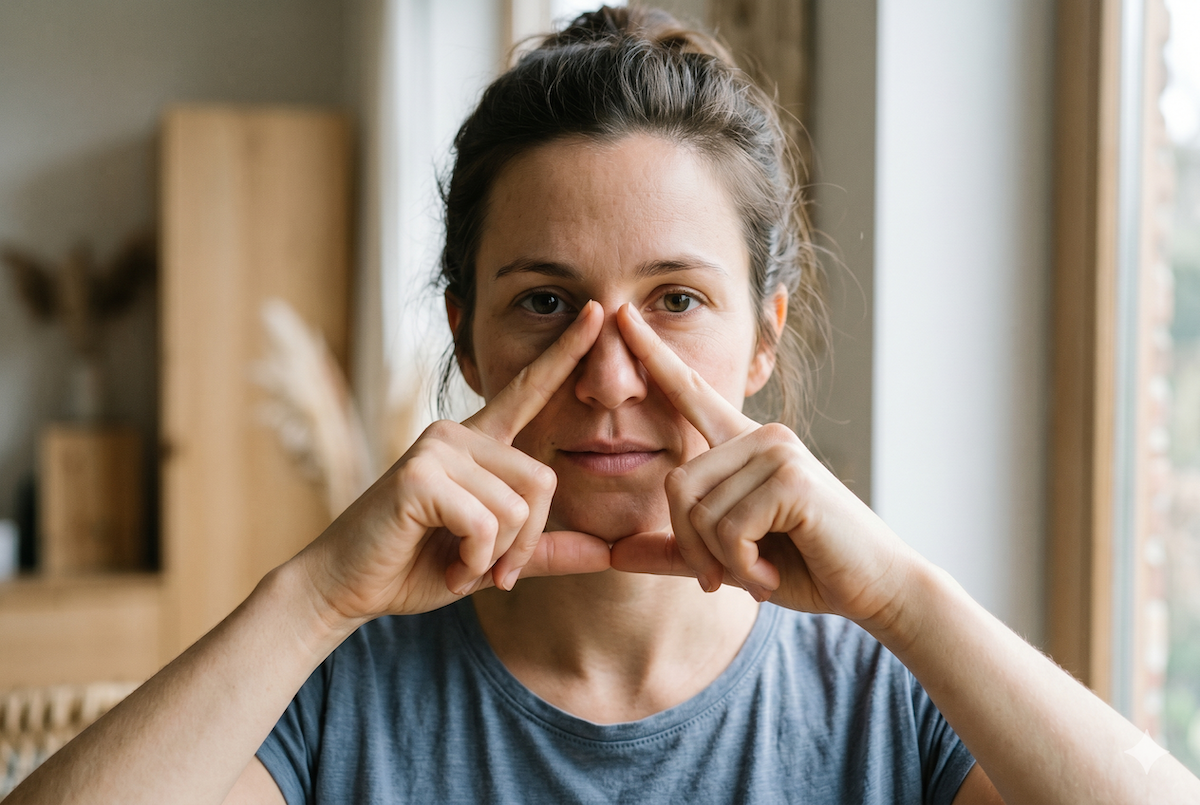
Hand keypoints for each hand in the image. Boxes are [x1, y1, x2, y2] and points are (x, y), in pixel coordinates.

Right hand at [297, 301, 611, 626]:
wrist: (346, 586)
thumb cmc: (415, 566)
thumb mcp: (492, 560)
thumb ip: (545, 550)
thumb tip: (609, 553)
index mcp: (478, 443)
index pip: (529, 391)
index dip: (565, 353)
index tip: (597, 311)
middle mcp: (458, 433)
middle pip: (542, 480)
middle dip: (526, 540)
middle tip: (493, 572)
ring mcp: (437, 448)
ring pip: (516, 506)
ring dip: (497, 556)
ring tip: (459, 565)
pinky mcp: (420, 475)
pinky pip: (485, 524)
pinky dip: (475, 560)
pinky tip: (447, 566)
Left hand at [608, 303, 918, 629]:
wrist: (873, 587)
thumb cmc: (806, 567)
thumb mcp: (729, 559)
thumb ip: (676, 551)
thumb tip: (614, 554)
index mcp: (744, 444)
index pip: (689, 392)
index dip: (653, 355)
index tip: (622, 313)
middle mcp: (760, 436)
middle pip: (677, 483)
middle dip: (691, 545)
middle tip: (721, 576)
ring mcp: (778, 450)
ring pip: (699, 511)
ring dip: (721, 560)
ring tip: (758, 570)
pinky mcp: (791, 477)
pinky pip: (728, 528)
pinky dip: (742, 564)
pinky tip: (771, 571)